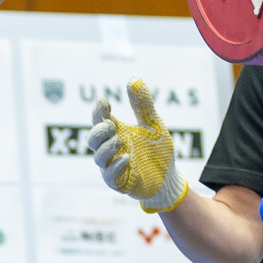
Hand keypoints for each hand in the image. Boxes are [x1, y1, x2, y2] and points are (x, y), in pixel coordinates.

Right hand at [88, 80, 187, 211]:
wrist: (169, 178)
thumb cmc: (158, 151)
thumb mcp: (154, 125)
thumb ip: (143, 105)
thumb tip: (133, 80)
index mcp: (117, 132)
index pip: (100, 119)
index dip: (98, 111)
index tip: (104, 102)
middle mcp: (111, 149)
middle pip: (93, 138)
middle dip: (99, 130)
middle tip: (112, 125)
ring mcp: (113, 166)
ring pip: (98, 157)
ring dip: (106, 148)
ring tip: (120, 141)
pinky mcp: (120, 183)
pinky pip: (110, 176)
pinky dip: (116, 166)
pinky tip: (127, 158)